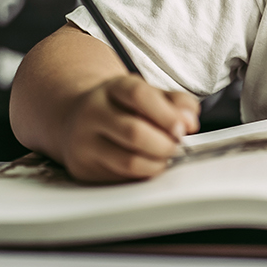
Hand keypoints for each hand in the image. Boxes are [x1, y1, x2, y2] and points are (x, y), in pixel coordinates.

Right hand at [56, 73, 200, 182]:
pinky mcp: (83, 168)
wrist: (75, 118)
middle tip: (177, 146)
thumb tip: (191, 119)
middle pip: (134, 132)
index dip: (166, 114)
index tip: (185, 128)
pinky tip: (148, 165)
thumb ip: (175, 101)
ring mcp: (84, 142)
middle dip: (165, 144)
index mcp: (112, 88)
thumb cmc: (120, 106)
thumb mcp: (147, 94)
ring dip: (157, 163)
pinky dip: (143, 174)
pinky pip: (122, 177)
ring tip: (165, 157)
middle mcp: (93, 112)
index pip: (139, 96)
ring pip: (128, 161)